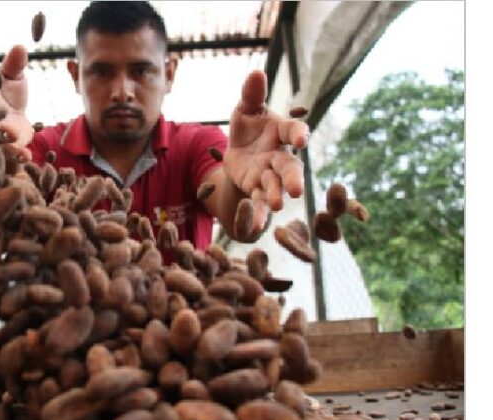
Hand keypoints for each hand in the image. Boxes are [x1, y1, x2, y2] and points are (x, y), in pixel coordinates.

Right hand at [0, 45, 32, 160]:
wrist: (17, 121)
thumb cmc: (9, 94)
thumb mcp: (13, 77)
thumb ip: (14, 65)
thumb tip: (20, 47)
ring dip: (3, 136)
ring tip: (11, 135)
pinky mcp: (9, 145)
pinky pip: (11, 151)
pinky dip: (18, 154)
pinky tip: (26, 155)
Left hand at [223, 70, 308, 233]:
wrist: (238, 150)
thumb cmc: (248, 125)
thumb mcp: (245, 109)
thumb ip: (251, 94)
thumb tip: (255, 72)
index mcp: (280, 131)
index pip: (292, 130)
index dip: (298, 134)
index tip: (301, 139)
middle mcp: (279, 155)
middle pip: (290, 166)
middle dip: (293, 177)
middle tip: (297, 190)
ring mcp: (269, 175)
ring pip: (276, 186)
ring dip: (277, 195)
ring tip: (278, 204)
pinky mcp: (256, 189)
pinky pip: (259, 202)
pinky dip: (258, 214)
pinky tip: (255, 226)